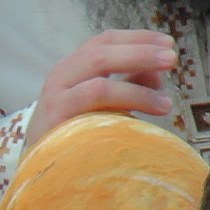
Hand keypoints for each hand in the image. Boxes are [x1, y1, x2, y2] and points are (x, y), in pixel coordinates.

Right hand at [25, 30, 175, 150]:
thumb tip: (157, 75)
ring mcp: (56, 94)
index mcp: (72, 67)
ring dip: (138, 83)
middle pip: (102, 50)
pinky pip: (95, 97)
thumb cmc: (73, 136)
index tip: (168, 43)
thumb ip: (127, 86)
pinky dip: (128, 98)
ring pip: (100, 74)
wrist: (37, 171)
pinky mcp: (56, 115)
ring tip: (166, 100)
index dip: (137, 38)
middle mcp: (62, 74)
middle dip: (141, 51)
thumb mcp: (103, 106)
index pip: (104, 41)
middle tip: (172, 57)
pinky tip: (151, 108)